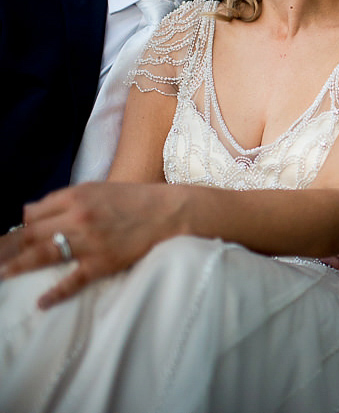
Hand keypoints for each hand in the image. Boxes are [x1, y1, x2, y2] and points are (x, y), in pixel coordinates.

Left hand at [0, 182, 174, 308]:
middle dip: (6, 246)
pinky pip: (74, 280)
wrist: (169, 212)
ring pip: (43, 256)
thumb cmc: (134, 199)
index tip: (6, 236)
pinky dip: (56, 293)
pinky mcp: (102, 263)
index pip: (31, 212)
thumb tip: (34, 214)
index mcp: (76, 196)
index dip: (15, 225)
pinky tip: (41, 303)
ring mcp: (89, 243)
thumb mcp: (98, 189)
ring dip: (16, 266)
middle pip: (30, 234)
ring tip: (0, 274)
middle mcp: (78, 218)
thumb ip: (67, 200)